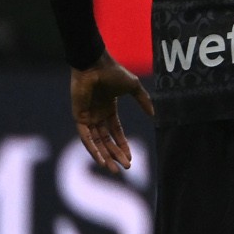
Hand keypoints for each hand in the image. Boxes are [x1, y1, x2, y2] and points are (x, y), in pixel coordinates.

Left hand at [70, 51, 154, 172]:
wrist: (96, 65)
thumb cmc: (113, 73)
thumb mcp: (133, 88)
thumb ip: (143, 101)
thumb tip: (154, 113)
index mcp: (109, 109)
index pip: (116, 132)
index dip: (123, 145)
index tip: (130, 158)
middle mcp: (98, 116)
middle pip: (107, 141)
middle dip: (116, 155)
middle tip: (125, 168)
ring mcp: (88, 117)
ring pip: (96, 143)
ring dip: (104, 156)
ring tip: (113, 169)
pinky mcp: (79, 117)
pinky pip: (86, 138)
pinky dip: (92, 149)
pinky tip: (100, 159)